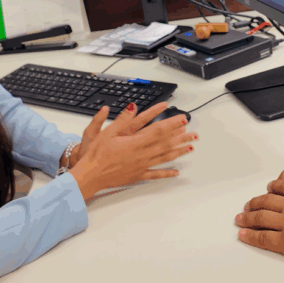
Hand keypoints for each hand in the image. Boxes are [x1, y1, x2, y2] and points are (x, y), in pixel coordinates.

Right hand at [69, 102, 196, 200]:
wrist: (90, 175)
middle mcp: (141, 154)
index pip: (159, 130)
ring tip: (190, 148)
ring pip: (164, 158)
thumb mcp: (107, 132)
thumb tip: (132, 107)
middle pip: (166, 144)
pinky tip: (176, 172)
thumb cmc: (96, 155)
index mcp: (135, 142)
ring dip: (178, 152)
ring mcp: (141, 165)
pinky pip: (155, 174)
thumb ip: (122, 120)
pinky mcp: (137, 175)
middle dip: (181, 137)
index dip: (172, 124)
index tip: (183, 119)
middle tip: (193, 133)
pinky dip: (167, 173)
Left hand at [235, 179, 283, 269]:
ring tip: (240, 219)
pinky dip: (251, 236)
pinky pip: (263, 238)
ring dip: (248, 218)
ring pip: (261, 218)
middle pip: (267, 201)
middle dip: (254, 203)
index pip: (283, 187)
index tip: (267, 189)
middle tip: (246, 206)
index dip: (273, 188)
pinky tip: (244, 235)